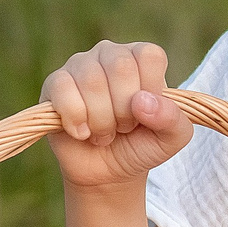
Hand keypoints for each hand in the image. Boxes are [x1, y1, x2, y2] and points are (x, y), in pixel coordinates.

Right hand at [41, 40, 192, 190]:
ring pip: (91, 81)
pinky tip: (82, 132)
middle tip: (123, 127)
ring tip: (104, 133)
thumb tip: (142, 101)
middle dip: (125, 110)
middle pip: (120, 67)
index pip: (149, 56)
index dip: (150, 90)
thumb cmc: (141, 146)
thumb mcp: (171, 138)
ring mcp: (80, 65)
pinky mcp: (55, 83)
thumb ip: (172, 119)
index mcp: (142, 58)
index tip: (146, 114)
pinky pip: (63, 90)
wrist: (108, 172)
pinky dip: (76, 119)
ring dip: (101, 121)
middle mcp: (111, 54)